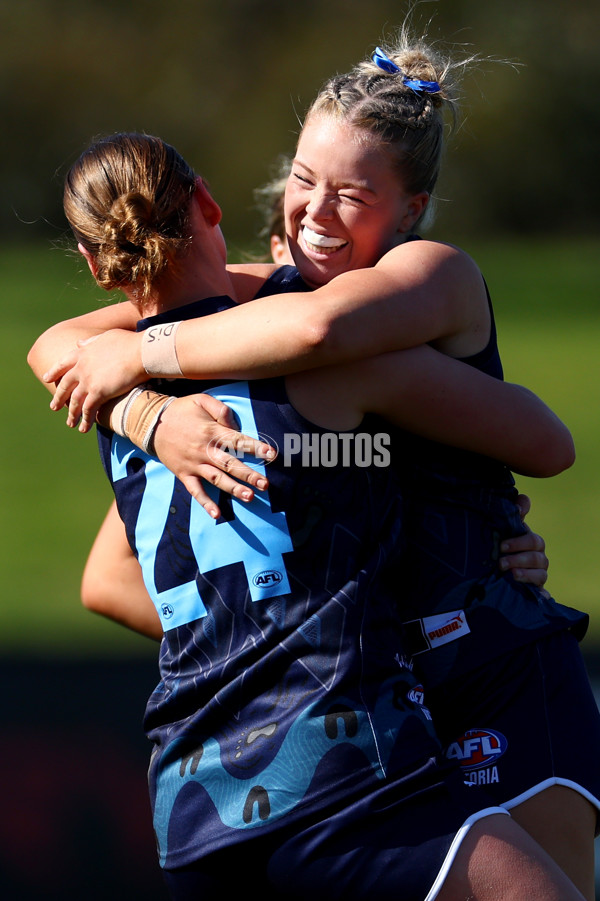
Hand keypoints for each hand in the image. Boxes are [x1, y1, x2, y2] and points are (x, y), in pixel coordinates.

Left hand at [43, 329, 144, 431]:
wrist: (140, 351)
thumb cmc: (129, 343)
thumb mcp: (106, 337)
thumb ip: (91, 341)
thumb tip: (79, 343)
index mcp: (82, 352)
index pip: (62, 364)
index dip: (54, 372)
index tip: (46, 378)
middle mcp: (81, 367)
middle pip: (65, 385)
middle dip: (58, 398)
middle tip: (54, 407)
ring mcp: (88, 381)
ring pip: (74, 401)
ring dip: (72, 414)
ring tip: (70, 423)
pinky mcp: (98, 392)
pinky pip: (88, 409)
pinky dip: (85, 420)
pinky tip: (83, 429)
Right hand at [152, 393, 276, 517]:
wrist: (151, 423)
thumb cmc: (181, 411)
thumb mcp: (201, 400)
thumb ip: (221, 410)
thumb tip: (235, 425)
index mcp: (211, 432)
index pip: (237, 441)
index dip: (256, 447)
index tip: (272, 454)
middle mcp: (204, 450)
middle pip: (230, 464)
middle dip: (249, 474)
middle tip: (265, 484)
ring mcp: (194, 464)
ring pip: (216, 479)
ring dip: (233, 489)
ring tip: (249, 497)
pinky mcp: (184, 474)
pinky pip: (195, 491)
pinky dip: (205, 503)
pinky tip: (216, 514)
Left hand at [499, 494, 548, 588]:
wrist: (499, 571)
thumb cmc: (503, 546)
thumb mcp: (506, 530)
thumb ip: (514, 514)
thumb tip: (521, 502)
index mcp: (531, 543)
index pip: (533, 540)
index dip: (519, 542)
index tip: (502, 545)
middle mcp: (538, 558)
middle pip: (537, 557)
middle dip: (519, 558)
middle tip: (501, 562)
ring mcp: (539, 574)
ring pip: (540, 574)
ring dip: (525, 574)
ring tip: (511, 574)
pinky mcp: (536, 590)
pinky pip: (543, 593)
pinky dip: (542, 595)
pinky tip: (539, 597)